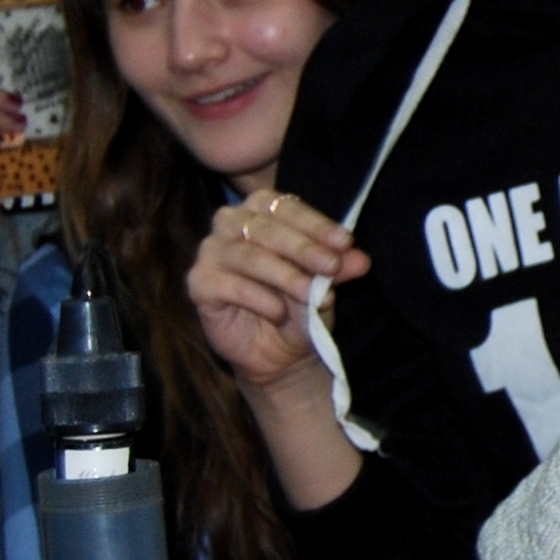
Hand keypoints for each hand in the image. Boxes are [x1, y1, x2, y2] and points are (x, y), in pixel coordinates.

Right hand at [192, 190, 364, 393]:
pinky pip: (227, 285)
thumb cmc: (300, 307)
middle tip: (332, 267)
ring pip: (248, 255)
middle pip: (265, 228)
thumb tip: (360, 259)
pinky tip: (278, 312)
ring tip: (311, 294)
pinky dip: (257, 298)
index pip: (287, 207)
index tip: (345, 242)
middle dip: (303, 248)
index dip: (316, 224)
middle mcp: (230, 223)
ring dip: (284, 275)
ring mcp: (210, 252)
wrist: (279, 353)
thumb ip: (338, 269)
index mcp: (261, 211)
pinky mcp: (198, 283)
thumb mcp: (324, 286)